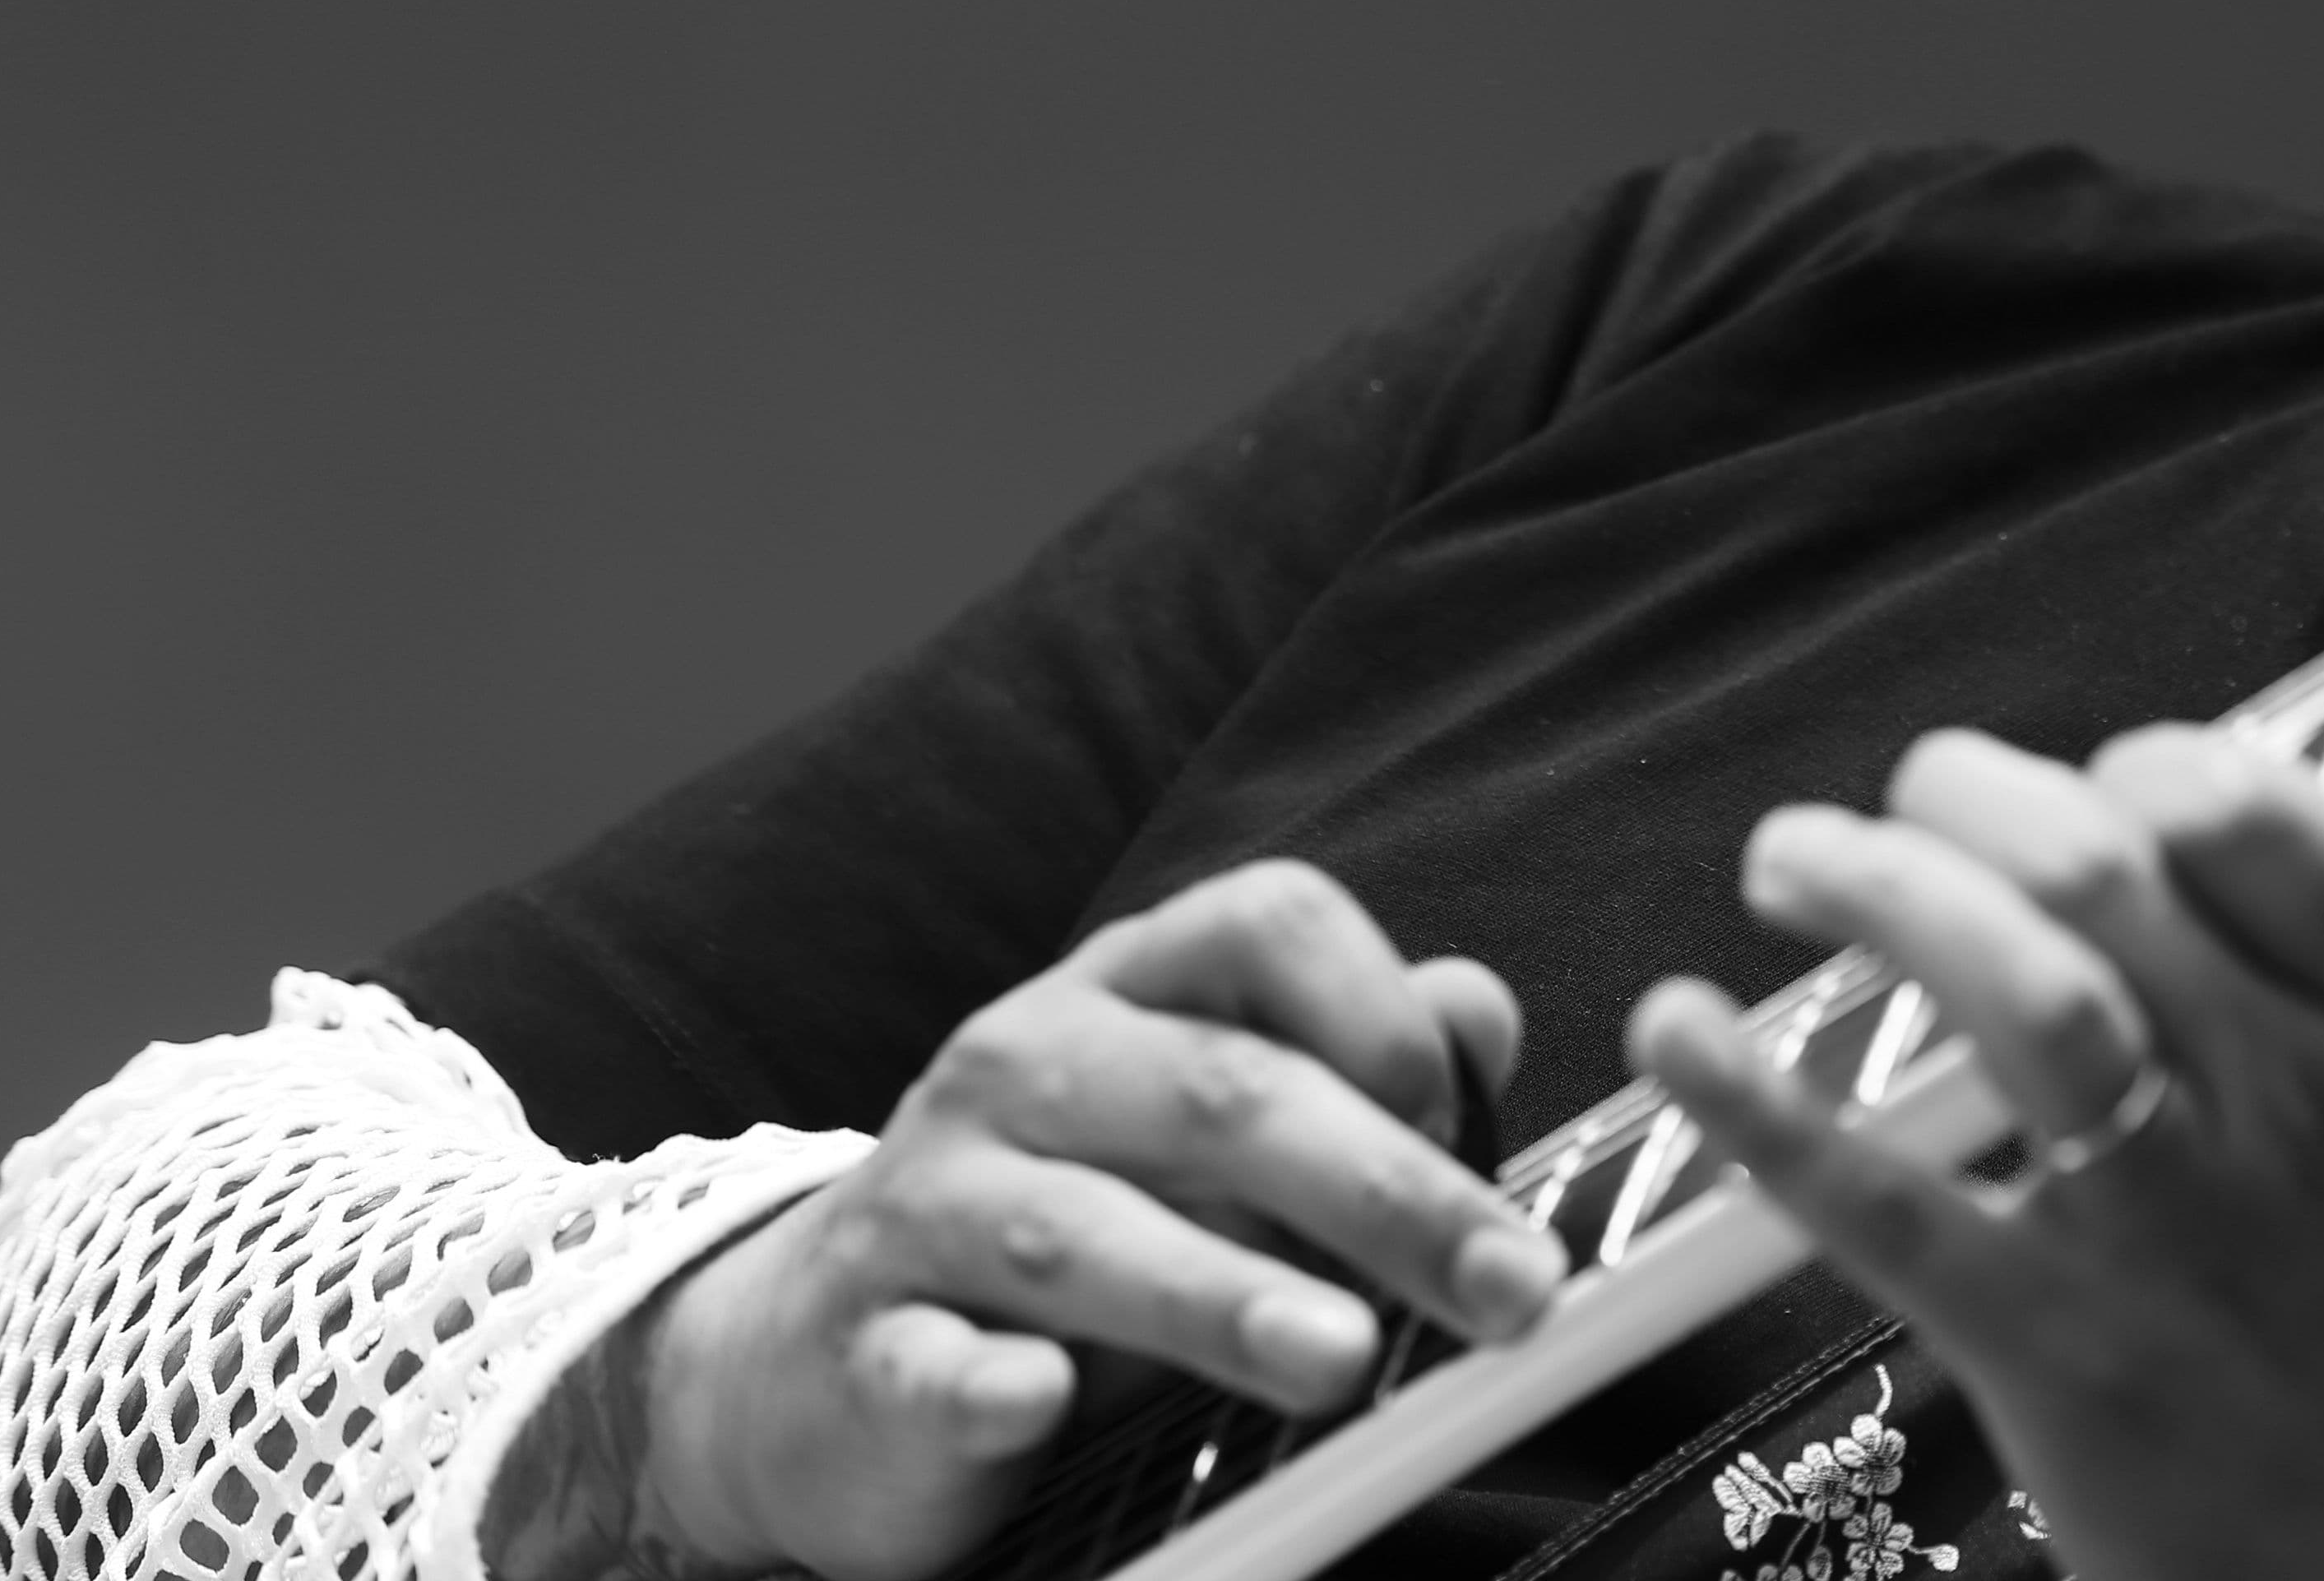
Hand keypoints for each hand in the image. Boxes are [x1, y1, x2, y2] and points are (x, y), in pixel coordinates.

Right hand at [513, 859, 1569, 1580]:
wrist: (814, 1361)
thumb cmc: (1071, 1225)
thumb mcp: (1205, 1127)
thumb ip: (1349, 1070)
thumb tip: (1478, 1011)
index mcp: (1126, 992)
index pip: (1268, 922)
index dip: (1383, 1010)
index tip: (1469, 1118)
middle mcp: (1021, 1065)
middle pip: (1219, 1094)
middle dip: (1386, 1190)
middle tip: (1509, 1285)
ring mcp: (929, 1206)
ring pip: (1084, 1234)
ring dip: (1224, 1294)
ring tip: (1344, 1357)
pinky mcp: (864, 1354)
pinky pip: (930, 1365)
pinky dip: (986, 1385)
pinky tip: (1042, 1401)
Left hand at [1631, 727, 2323, 1580]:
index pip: (2265, 816)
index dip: (2150, 762)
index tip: (2092, 784)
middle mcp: (2299, 1108)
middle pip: (2107, 871)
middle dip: (1965, 795)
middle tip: (1906, 803)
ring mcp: (2175, 1228)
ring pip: (2019, 987)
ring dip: (1875, 887)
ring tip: (1791, 863)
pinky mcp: (2058, 1348)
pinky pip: (1887, 1201)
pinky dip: (1763, 1105)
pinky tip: (1679, 1031)